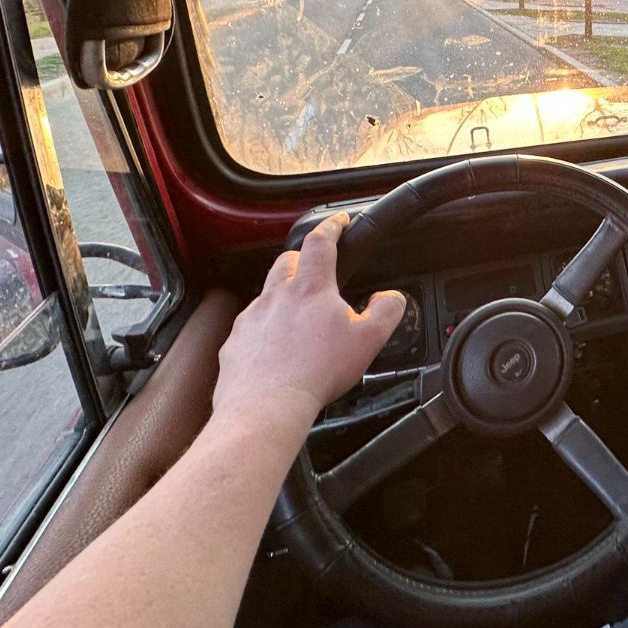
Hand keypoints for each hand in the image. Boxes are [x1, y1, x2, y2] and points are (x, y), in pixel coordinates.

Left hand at [213, 212, 405, 428]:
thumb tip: (393, 297)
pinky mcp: (235, 342)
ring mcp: (251, 318)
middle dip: (303, 259)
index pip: (320, 242)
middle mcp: (276, 296)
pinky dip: (264, 329)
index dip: (332, 227)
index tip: (339, 222)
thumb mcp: (369, 340)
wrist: (266, 406)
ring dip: (283, 295)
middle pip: (287, 261)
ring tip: (299, 317)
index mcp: (310, 288)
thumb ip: (387, 311)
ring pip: (267, 293)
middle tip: (317, 269)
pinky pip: (250, 326)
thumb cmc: (317, 372)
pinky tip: (276, 349)